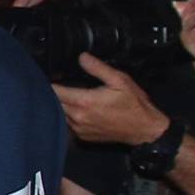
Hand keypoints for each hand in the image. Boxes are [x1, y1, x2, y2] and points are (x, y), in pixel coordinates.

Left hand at [54, 53, 168, 145]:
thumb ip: (98, 68)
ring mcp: (80, 129)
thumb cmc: (134, 104)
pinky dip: (70, 115)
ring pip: (60, 113)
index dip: (50, 82)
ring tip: (71, 94)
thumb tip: (82, 57)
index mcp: (85, 102)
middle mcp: (78, 117)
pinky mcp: (83, 136)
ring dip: (62, 105)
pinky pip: (69, 123)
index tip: (51, 75)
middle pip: (55, 103)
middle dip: (55, 93)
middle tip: (60, 82)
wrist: (144, 129)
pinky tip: (79, 108)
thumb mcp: (120, 80)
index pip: (55, 92)